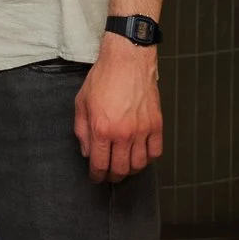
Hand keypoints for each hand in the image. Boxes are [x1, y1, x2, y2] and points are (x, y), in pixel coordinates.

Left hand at [73, 37, 162, 181]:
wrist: (127, 61)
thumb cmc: (103, 78)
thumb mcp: (81, 102)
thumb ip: (82, 130)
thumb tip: (87, 151)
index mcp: (101, 129)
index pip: (100, 164)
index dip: (96, 175)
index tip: (95, 177)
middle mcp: (123, 134)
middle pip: (121, 169)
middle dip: (113, 176)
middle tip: (109, 175)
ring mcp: (142, 131)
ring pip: (139, 164)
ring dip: (130, 170)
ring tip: (124, 167)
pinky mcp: (157, 125)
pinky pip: (155, 152)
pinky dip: (148, 159)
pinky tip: (140, 156)